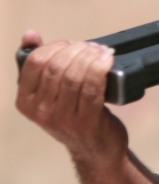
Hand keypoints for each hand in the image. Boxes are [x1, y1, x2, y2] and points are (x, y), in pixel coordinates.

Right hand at [14, 30, 127, 166]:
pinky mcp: (86, 121)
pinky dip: (101, 68)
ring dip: (91, 57)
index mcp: (25, 101)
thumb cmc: (74, 115)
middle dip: (77, 49)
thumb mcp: (50, 93)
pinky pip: (93, 87)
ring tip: (102, 52)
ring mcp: (62, 118)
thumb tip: (30, 34)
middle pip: (57, 66)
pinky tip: (108, 60)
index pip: (35, 62)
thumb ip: (38, 64)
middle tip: (92, 47)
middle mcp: (40, 111)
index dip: (55, 46)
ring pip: (75, 75)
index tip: (72, 44)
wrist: (96, 149)